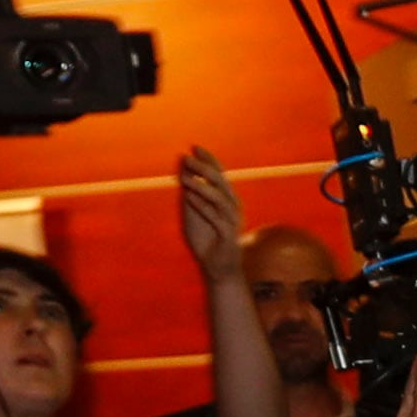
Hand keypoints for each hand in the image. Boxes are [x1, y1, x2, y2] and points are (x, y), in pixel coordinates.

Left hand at [178, 144, 245, 285]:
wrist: (218, 270)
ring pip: (219, 198)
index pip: (220, 175)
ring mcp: (231, 221)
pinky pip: (215, 218)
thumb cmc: (207, 241)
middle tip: (187, 158)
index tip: (195, 147)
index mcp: (226, 200)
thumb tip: (183, 173)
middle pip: (220, 183)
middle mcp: (232, 207)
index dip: (209, 160)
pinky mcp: (228, 235)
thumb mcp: (194, 215)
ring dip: (201, 186)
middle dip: (204, 169)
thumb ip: (191, 195)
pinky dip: (202, 206)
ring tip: (185, 177)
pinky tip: (189, 197)